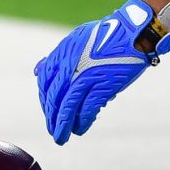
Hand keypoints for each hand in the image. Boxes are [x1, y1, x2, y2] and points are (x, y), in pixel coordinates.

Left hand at [34, 0, 169, 144]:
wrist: (132, 33)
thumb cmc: (107, 36)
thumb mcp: (76, 39)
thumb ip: (58, 57)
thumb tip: (37, 71)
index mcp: (63, 53)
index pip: (45, 81)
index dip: (45, 99)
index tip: (48, 110)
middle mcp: (71, 66)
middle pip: (54, 97)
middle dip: (52, 117)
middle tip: (53, 130)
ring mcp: (86, 77)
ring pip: (68, 107)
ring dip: (63, 125)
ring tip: (61, 137)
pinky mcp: (103, 86)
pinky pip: (88, 109)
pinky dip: (83, 121)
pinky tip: (80, 129)